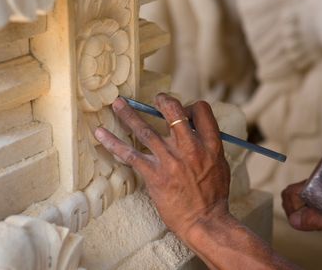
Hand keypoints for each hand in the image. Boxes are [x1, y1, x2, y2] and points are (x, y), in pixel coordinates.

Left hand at [94, 94, 230, 240]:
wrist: (204, 221)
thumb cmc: (214, 195)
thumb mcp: (220, 164)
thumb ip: (208, 144)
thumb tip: (195, 130)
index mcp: (210, 144)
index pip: (201, 110)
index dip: (190, 106)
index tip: (183, 112)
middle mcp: (190, 148)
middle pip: (173, 111)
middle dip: (162, 101)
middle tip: (155, 100)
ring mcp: (170, 160)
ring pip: (145, 129)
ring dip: (128, 114)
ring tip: (118, 104)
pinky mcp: (154, 175)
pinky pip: (129, 155)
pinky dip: (113, 143)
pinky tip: (100, 134)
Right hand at [281, 180, 321, 248]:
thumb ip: (317, 222)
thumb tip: (294, 220)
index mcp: (321, 187)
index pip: (292, 193)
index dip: (293, 209)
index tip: (305, 223)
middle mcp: (319, 182)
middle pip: (291, 192)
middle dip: (295, 209)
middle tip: (309, 223)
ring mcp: (319, 185)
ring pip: (297, 194)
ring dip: (300, 209)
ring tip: (316, 221)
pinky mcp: (321, 191)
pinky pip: (304, 196)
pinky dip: (305, 209)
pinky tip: (318, 217)